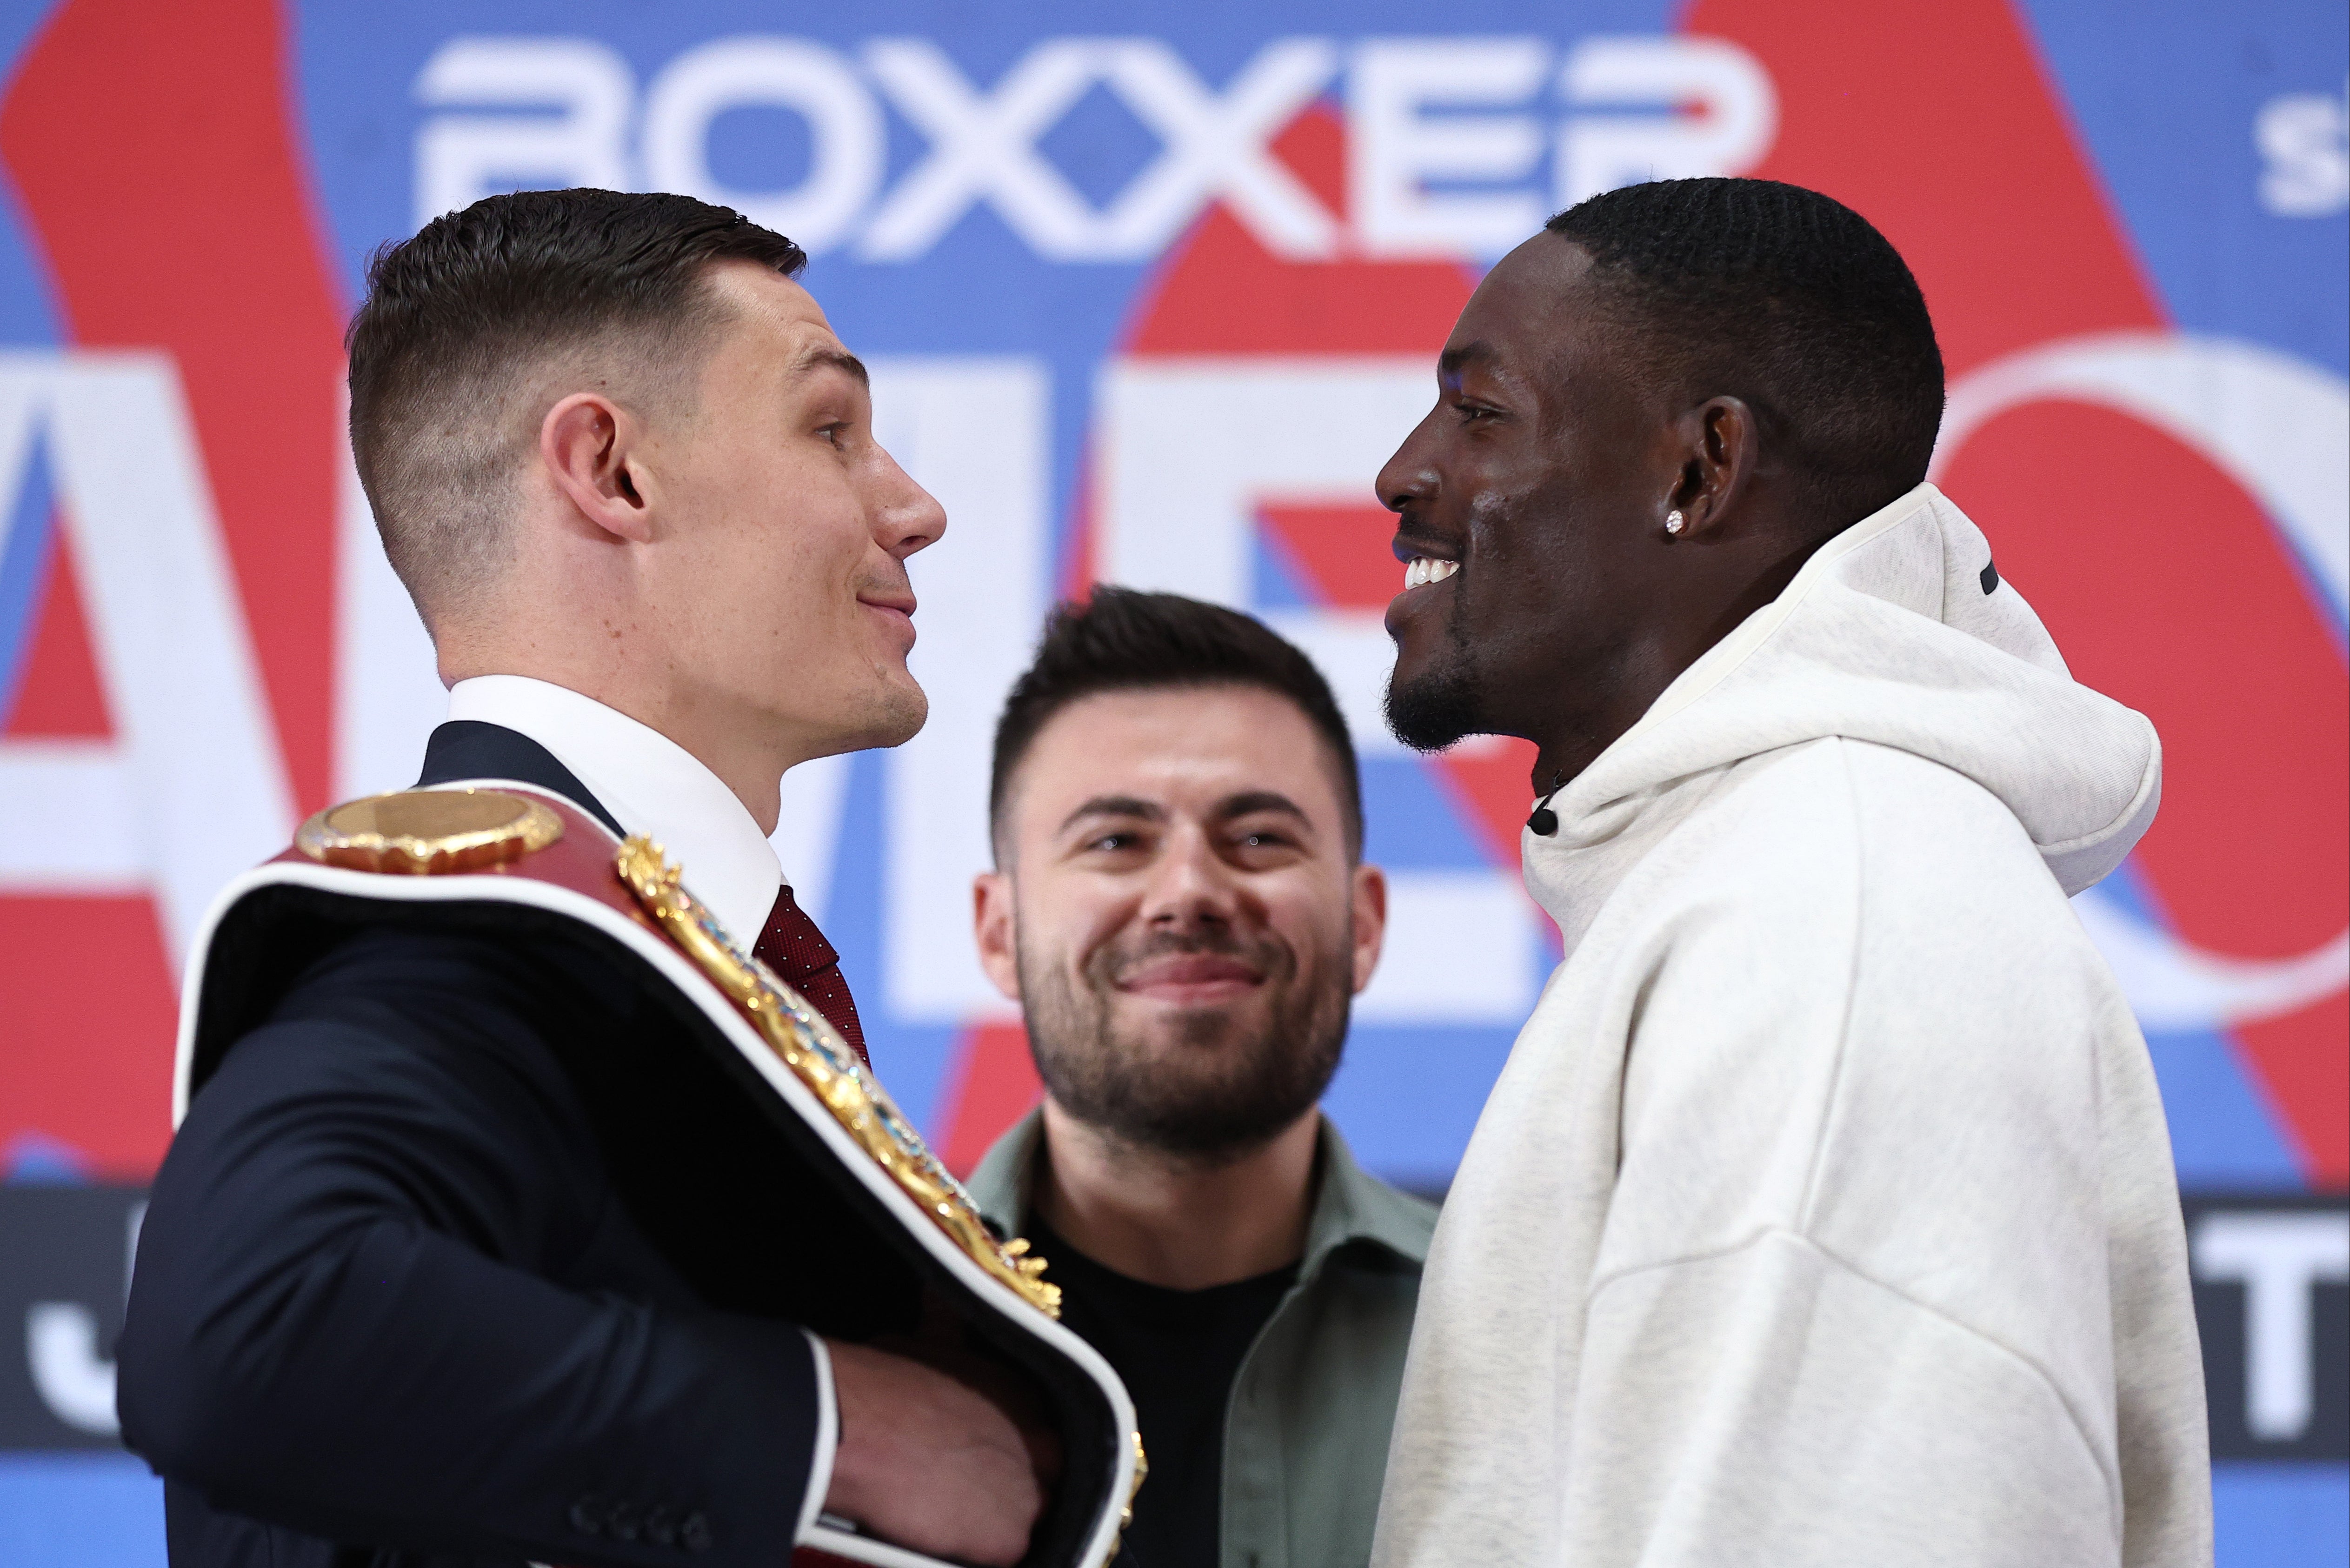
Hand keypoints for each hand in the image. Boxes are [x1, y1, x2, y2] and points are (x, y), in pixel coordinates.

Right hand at [821, 1337, 1057, 1565]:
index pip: (1034, 1427)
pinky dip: (980, 1553)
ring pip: (1030, 1516)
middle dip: (1018, 1483)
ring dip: (1001, 1520)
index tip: (980, 1455)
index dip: (1006, 1446)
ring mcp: (1027, 1493)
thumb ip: (952, 1349)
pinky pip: (1006, 1554)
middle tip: (975, 1492)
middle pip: (1047, 1472)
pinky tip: (948, 1543)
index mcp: (1020, 1395)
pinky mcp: (1008, 1538)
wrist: (855, 1429)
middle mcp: (1038, 1441)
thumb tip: (945, 1330)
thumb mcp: (926, 1346)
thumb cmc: (877, 1387)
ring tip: (958, 1521)